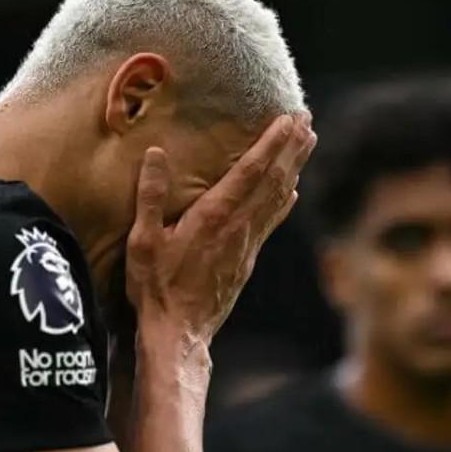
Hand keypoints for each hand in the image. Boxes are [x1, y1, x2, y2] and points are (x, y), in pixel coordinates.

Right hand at [125, 114, 316, 345]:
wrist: (179, 332)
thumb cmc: (156, 287)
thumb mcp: (143, 240)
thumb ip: (150, 196)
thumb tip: (155, 153)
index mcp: (214, 216)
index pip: (250, 171)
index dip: (271, 143)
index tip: (288, 119)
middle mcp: (238, 227)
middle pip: (273, 179)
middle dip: (292, 148)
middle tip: (308, 119)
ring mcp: (247, 244)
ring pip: (278, 198)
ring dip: (294, 167)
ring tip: (307, 143)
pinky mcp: (247, 259)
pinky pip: (271, 221)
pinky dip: (284, 201)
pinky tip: (292, 192)